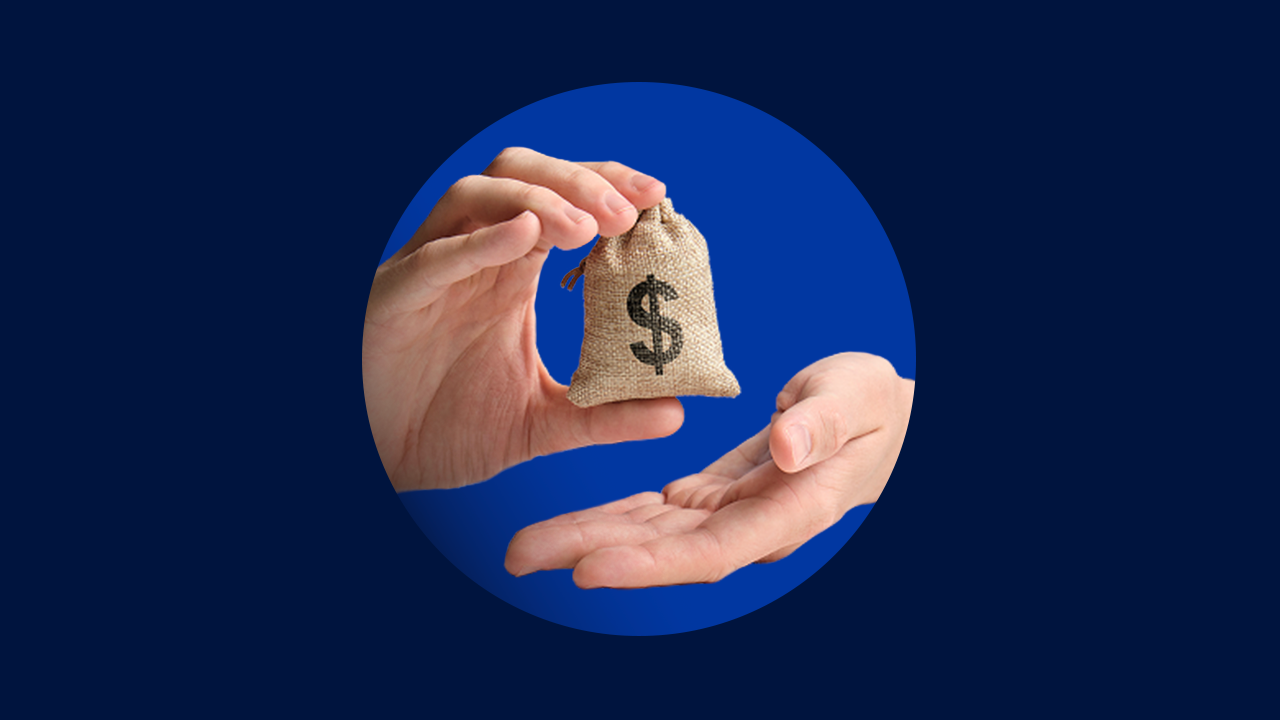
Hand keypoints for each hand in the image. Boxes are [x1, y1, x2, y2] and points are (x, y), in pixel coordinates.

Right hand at [363, 148, 682, 490]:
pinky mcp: (396, 298)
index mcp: (510, 270)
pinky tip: (523, 236)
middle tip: (630, 212)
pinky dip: (478, 242)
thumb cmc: (448, 426)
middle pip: (523, 177)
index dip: (608, 186)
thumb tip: (675, 412)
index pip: (563, 201)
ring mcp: (432, 270)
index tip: (658, 198)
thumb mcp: (541, 423)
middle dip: (580, 181)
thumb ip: (603, 416)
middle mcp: (472, 255)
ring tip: (587, 229)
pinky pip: (434, 256)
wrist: (380, 461)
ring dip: (537, 200)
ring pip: (476, 195)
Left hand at [504, 352, 914, 587]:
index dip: (649, 564)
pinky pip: (655, 514)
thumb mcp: (857, 398)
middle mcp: (750, 526)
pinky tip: (570, 526)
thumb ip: (822, 424)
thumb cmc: (874, 407)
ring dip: (587, 539)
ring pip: (648, 536)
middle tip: (518, 555)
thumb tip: (784, 449)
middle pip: (662, 552)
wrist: (878, 423)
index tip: (587, 569)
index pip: (712, 550)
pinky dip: (612, 519)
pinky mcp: (712, 498)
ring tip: (522, 548)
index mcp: (789, 510)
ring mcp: (728, 516)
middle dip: (590, 553)